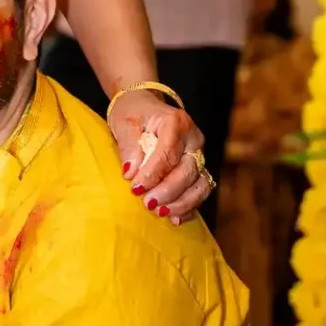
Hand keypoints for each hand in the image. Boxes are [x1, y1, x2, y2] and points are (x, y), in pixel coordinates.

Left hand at [107, 90, 210, 223]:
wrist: (145, 107)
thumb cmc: (134, 113)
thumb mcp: (125, 122)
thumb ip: (129, 146)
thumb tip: (131, 172)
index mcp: (176, 122)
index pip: (168, 152)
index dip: (153, 174)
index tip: (135, 188)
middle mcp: (194, 139)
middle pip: (187, 170)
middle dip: (168, 191)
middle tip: (148, 204)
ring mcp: (199, 155)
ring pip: (200, 184)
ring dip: (181, 202)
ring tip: (161, 213)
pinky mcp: (198, 169)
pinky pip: (201, 191)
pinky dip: (190, 207)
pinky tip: (175, 218)